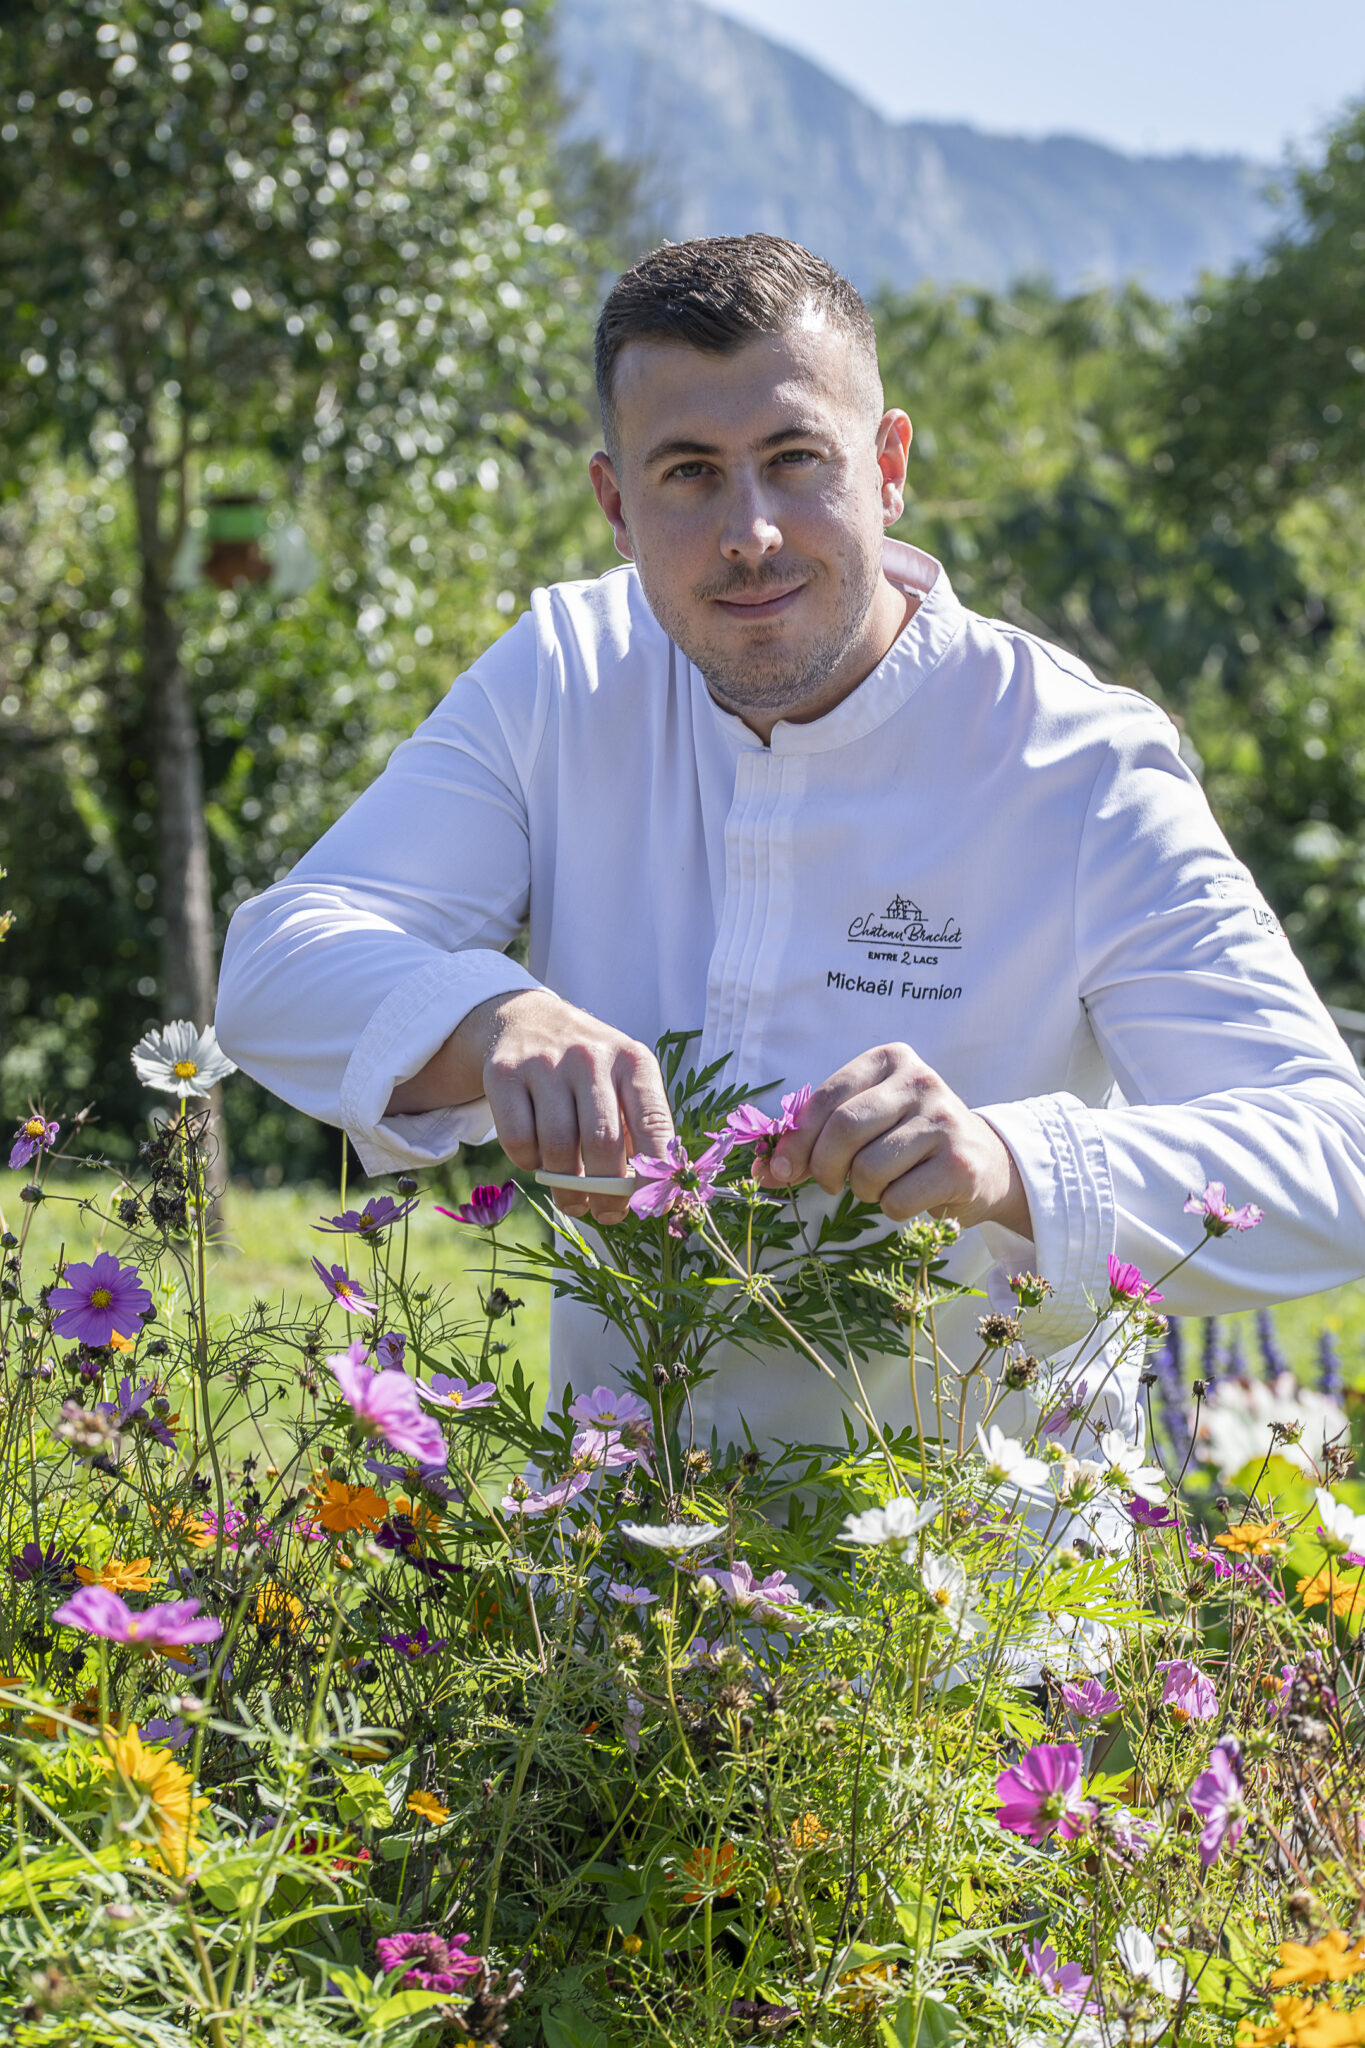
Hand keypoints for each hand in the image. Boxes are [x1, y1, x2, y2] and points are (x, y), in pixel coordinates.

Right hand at [388, 989, 674, 1223]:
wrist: (528, 1020)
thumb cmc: (589, 1068)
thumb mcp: (624, 1080)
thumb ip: (641, 1127)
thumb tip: (650, 1193)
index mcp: (633, 1061)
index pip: (654, 1125)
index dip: (653, 1174)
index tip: (650, 1207)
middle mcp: (590, 1056)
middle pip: (602, 1144)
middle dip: (606, 1193)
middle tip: (606, 1213)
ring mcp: (545, 1062)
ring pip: (557, 1147)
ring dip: (566, 1186)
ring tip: (572, 1196)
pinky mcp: (504, 1074)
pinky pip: (518, 1141)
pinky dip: (529, 1164)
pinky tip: (538, 1160)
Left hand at [758, 1041, 1031, 1234]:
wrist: (985, 1162)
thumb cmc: (909, 1141)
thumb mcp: (865, 1122)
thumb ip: (815, 1138)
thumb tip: (762, 1170)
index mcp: (890, 1059)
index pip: (826, 1099)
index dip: (795, 1140)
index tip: (781, 1169)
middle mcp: (920, 1081)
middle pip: (844, 1129)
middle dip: (824, 1167)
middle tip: (829, 1184)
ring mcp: (944, 1121)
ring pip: (868, 1169)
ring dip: (862, 1191)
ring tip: (881, 1184)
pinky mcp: (960, 1164)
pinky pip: (896, 1199)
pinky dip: (891, 1208)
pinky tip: (910, 1194)